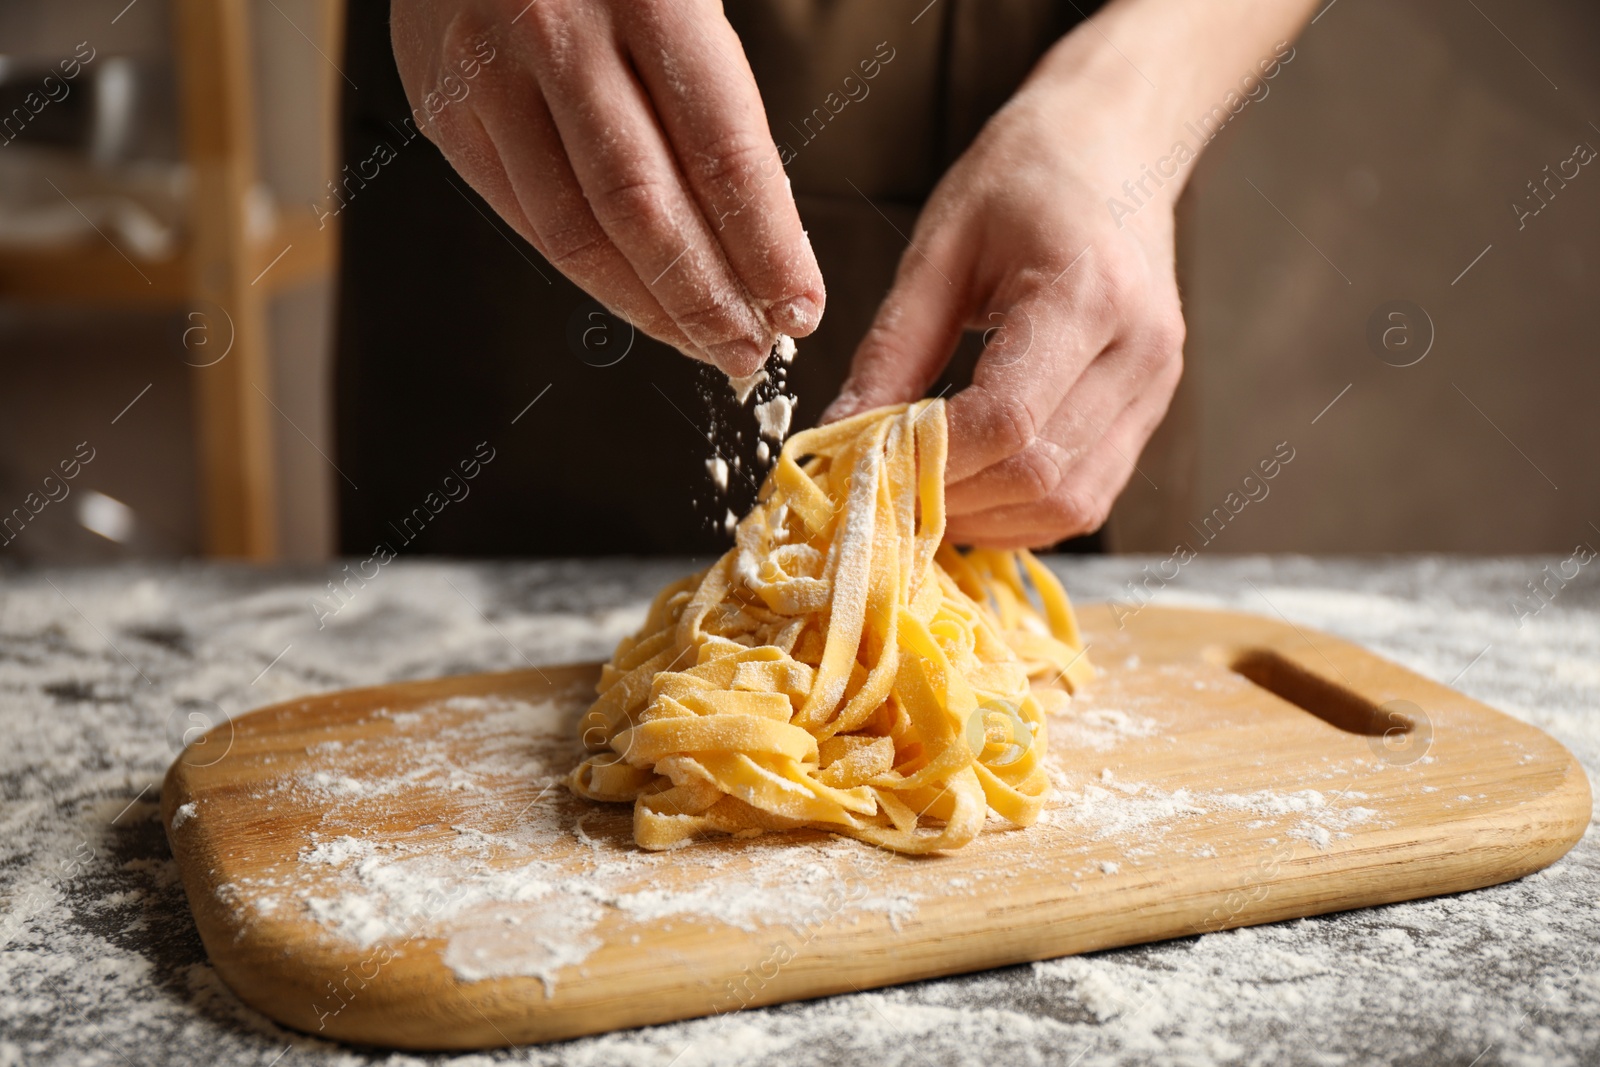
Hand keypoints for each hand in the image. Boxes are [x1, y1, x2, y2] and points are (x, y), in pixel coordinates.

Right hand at [390, 0, 824, 375]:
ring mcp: (487, 74)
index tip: (800, 308)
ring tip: (702, 343)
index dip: (767, 247)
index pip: (722, 153)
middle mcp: (556, 33)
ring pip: (574, 232)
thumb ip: (720, 93)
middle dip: (707, 300)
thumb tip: (765, 236)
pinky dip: (587, 272)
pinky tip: (634, 298)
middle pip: (643, 210)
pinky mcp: (445, 109)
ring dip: (647, 307)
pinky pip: (523, 217)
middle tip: (751, 351)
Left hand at [822, 68, 1185, 547]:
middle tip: (886, 487)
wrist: (1117, 147)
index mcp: (1087, 293)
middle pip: (1040, 475)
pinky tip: (973, 488)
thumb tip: (842, 433)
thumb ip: (892, 349)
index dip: (932, 458)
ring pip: (1071, 503)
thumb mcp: (940, 248)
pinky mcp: (1151, 410)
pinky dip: (1023, 511)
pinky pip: (1088, 496)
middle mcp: (1138, 351)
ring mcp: (1155, 387)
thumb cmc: (1025, 177)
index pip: (1006, 419)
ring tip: (925, 495)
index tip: (871, 459)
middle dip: (952, 498)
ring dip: (989, 518)